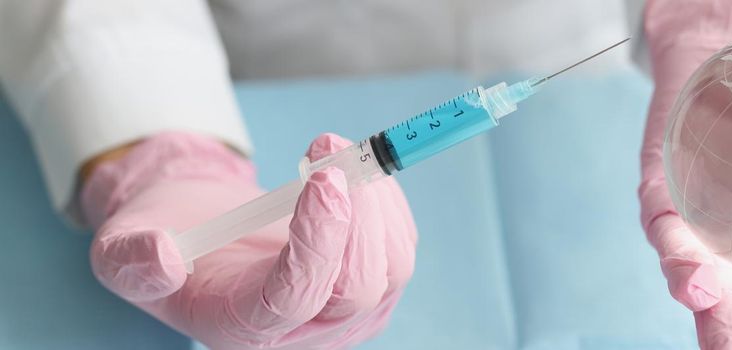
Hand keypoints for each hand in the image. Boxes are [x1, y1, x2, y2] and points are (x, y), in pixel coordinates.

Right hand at [82, 132, 416, 348]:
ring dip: (376, 201)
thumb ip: (133, 260)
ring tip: (339, 151)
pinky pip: (400, 247)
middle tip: (331, 146)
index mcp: (239, 327)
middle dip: (356, 213)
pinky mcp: (373, 286)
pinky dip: (387, 201)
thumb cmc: (163, 239)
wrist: (201, 235)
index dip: (318, 242)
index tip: (325, 180)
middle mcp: (301, 332)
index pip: (295, 297)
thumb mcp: (122, 248)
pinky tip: (357, 174)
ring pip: (391, 267)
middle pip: (358, 287)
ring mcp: (345, 315)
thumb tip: (163, 256)